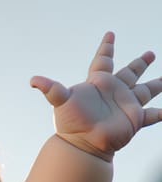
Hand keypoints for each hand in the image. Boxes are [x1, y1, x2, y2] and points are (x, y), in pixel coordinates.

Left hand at [30, 32, 161, 159]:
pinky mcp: (134, 120)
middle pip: (130, 72)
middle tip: (150, 54)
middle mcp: (114, 92)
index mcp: (98, 84)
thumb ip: (51, 89)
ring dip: (156, 84)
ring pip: (145, 90)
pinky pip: (152, 115)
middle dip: (140, 63)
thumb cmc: (71, 124)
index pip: (103, 61)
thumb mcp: (61, 102)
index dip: (106, 48)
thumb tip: (32, 80)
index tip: (110, 35)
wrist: (82, 147)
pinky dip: (160, 113)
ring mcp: (125, 105)